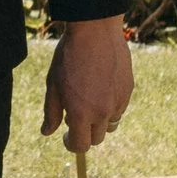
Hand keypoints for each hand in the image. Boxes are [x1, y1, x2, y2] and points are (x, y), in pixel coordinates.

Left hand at [42, 13, 133, 154]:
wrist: (95, 31)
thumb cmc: (69, 57)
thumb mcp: (54, 85)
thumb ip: (51, 113)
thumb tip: (47, 132)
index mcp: (82, 114)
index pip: (81, 146)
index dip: (72, 144)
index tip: (67, 136)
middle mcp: (103, 112)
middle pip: (97, 139)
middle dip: (86, 133)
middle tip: (75, 114)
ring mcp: (118, 102)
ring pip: (111, 124)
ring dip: (100, 120)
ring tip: (90, 100)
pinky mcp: (129, 90)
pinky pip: (120, 108)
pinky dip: (111, 106)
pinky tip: (101, 87)